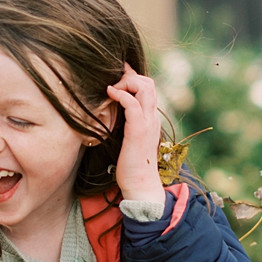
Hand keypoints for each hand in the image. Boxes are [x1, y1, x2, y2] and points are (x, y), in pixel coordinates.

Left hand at [106, 65, 165, 206]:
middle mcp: (152, 117)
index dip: (133, 78)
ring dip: (126, 82)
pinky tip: (109, 93)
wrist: (140, 185)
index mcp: (150, 118)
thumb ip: (125, 124)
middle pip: (149, 83)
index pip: (148, 88)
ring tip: (111, 87)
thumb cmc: (130, 165)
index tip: (115, 78)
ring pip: (145, 88)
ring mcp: (147, 123)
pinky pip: (133, 104)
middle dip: (130, 75)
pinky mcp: (138, 131)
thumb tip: (110, 112)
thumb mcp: (129, 138)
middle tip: (112, 80)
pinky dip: (121, 94)